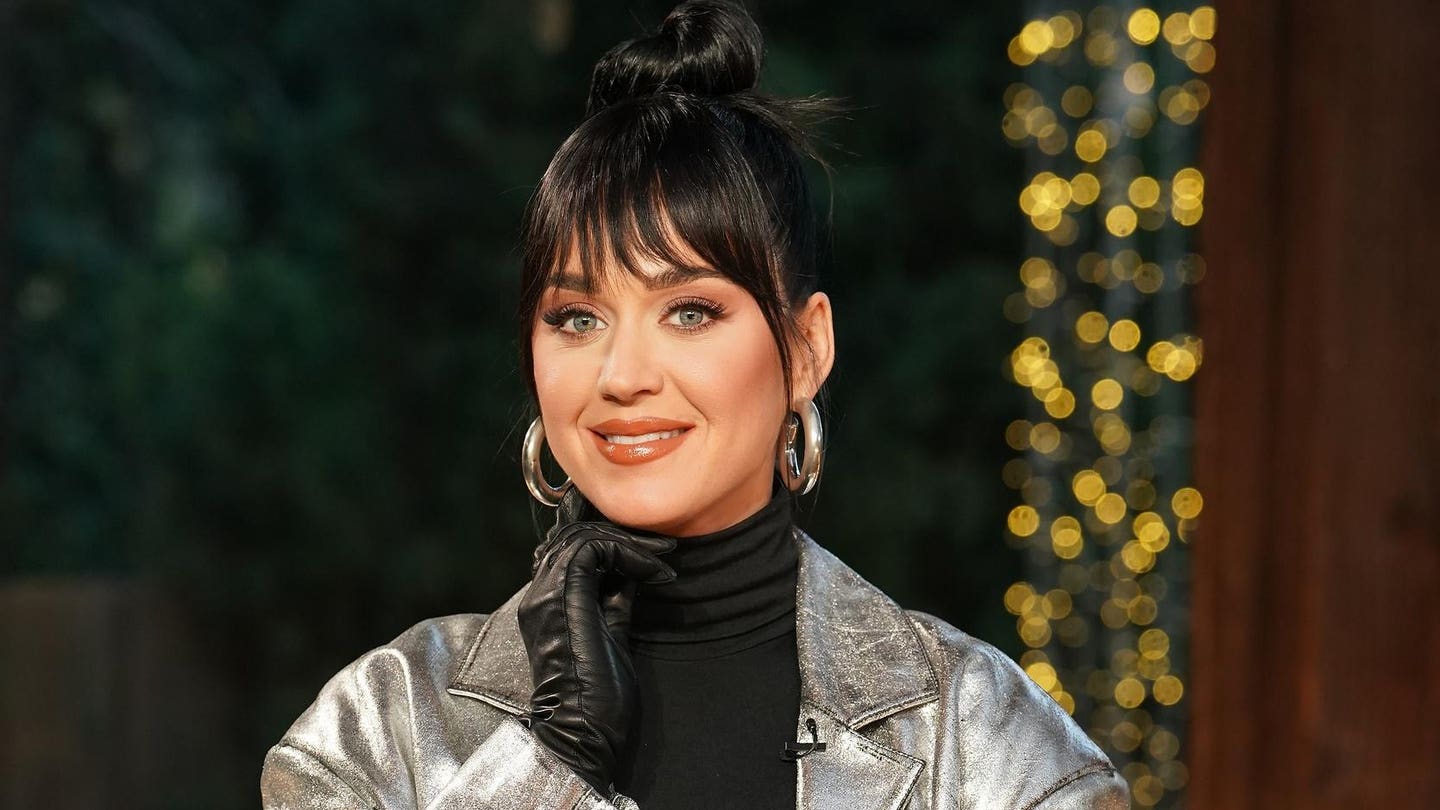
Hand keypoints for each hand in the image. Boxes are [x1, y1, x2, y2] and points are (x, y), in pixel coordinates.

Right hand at [517, 520, 675, 795]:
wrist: (584, 731)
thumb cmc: (598, 697)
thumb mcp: (611, 633)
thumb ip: (614, 600)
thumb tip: (632, 571)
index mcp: (548, 604)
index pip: (574, 550)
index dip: (616, 545)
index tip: (658, 560)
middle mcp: (538, 594)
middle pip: (575, 536)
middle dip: (624, 536)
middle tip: (665, 549)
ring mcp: (544, 595)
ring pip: (581, 537)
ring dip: (628, 541)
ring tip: (662, 557)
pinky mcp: (560, 597)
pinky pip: (589, 550)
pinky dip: (626, 552)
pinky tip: (652, 571)